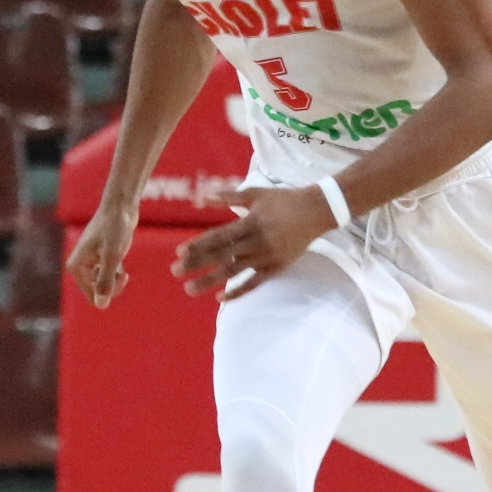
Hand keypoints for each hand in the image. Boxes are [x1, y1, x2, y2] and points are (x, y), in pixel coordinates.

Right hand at [70, 199, 137, 309]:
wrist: (120, 206)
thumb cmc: (115, 228)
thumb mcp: (112, 257)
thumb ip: (105, 281)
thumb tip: (101, 305)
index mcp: (76, 267)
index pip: (93, 296)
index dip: (110, 292)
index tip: (122, 277)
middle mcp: (79, 266)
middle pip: (97, 292)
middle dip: (113, 286)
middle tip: (124, 275)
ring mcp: (89, 262)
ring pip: (103, 284)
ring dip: (116, 279)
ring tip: (122, 267)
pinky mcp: (99, 258)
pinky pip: (107, 275)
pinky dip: (116, 272)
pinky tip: (120, 260)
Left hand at [172, 179, 335, 300]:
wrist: (316, 212)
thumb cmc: (283, 200)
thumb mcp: (255, 194)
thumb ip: (228, 197)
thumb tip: (201, 197)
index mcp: (250, 222)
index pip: (219, 237)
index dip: (199, 245)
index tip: (180, 253)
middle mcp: (256, 242)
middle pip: (222, 255)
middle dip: (197, 264)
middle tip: (175, 271)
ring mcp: (266, 257)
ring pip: (234, 272)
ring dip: (210, 281)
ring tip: (189, 289)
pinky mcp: (276, 267)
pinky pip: (254, 283)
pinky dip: (239, 291)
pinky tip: (221, 298)